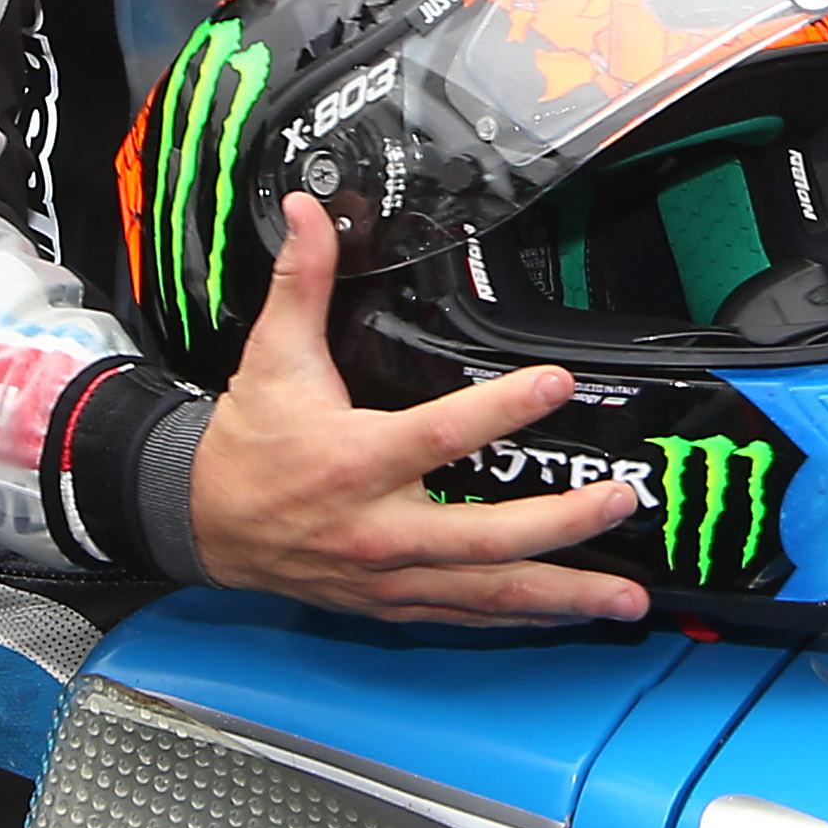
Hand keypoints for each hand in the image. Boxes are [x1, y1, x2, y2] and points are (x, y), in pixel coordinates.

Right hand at [184, 192, 651, 626]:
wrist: (202, 524)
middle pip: (485, 537)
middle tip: (621, 501)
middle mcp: (378, 529)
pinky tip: (569, 611)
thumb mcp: (273, 357)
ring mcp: (390, 576)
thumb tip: (307, 211)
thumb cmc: (249, 444)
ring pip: (488, 592)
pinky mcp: (393, 603)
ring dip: (562, 595)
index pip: (442, 434)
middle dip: (562, 523)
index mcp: (356, 462)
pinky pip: (468, 616)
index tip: (557, 383)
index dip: (504, 409)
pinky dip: (523, 616)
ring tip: (624, 597)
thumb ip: (302, 281)